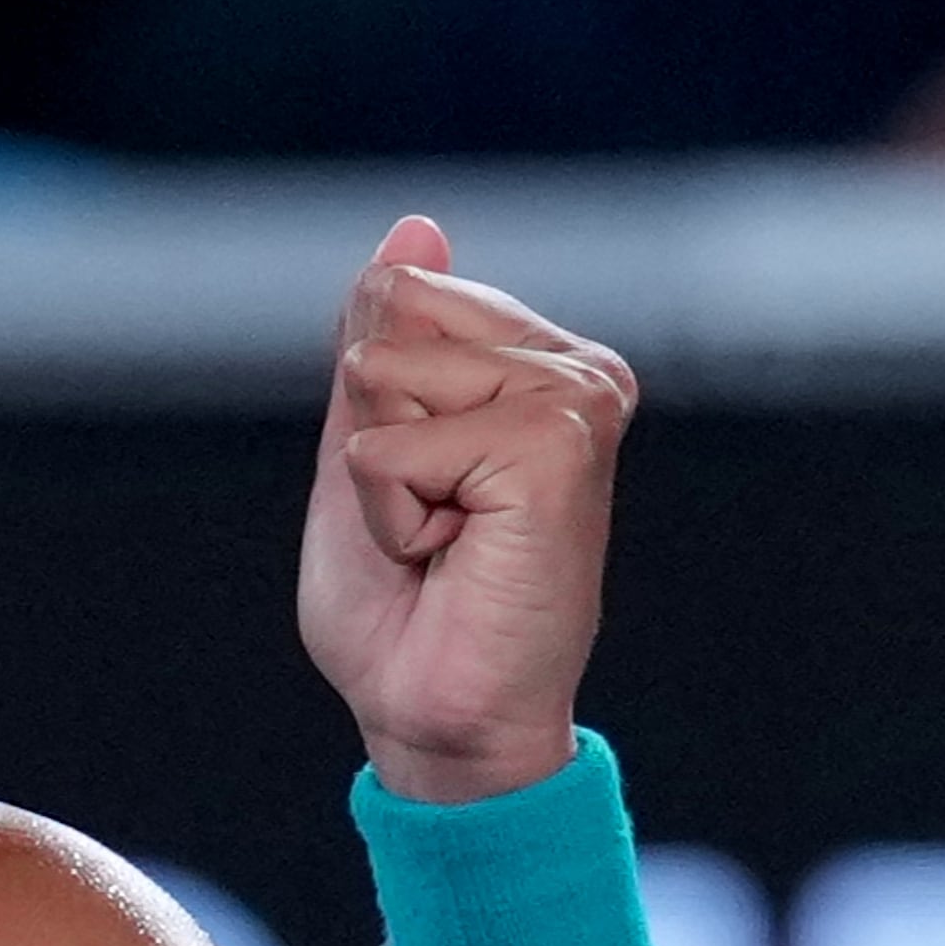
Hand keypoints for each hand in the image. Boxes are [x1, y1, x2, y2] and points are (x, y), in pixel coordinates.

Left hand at [297, 216, 635, 803]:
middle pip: (388, 320)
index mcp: (539, 361)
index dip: (369, 407)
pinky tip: (455, 557)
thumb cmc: (408, 606)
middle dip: (374, 436)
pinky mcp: (556, 446)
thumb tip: (415, 228)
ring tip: (447, 542)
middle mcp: (577, 370)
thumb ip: (384, 339)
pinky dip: (393, 514)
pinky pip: (391, 444)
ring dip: (382, 481)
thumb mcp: (367, 446)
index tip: (422, 490)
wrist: (439, 717)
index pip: (394, 296)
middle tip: (434, 523)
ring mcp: (576, 401)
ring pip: (385, 377)